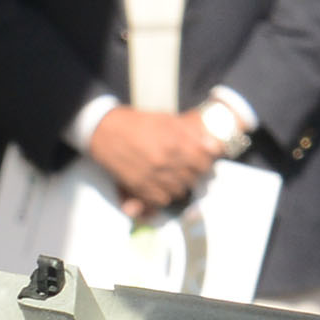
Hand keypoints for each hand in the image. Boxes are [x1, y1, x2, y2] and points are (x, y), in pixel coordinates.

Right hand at [86, 107, 220, 216]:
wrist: (104, 130)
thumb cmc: (138, 122)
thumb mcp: (168, 120)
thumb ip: (193, 133)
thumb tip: (214, 147)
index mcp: (176, 142)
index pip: (205, 162)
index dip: (205, 161)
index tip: (200, 159)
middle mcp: (166, 160)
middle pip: (194, 178)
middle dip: (193, 173)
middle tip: (185, 167)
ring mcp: (153, 175)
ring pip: (180, 191)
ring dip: (180, 185)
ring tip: (172, 175)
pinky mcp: (139, 186)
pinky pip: (162, 200)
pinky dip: (164, 194)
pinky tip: (160, 184)